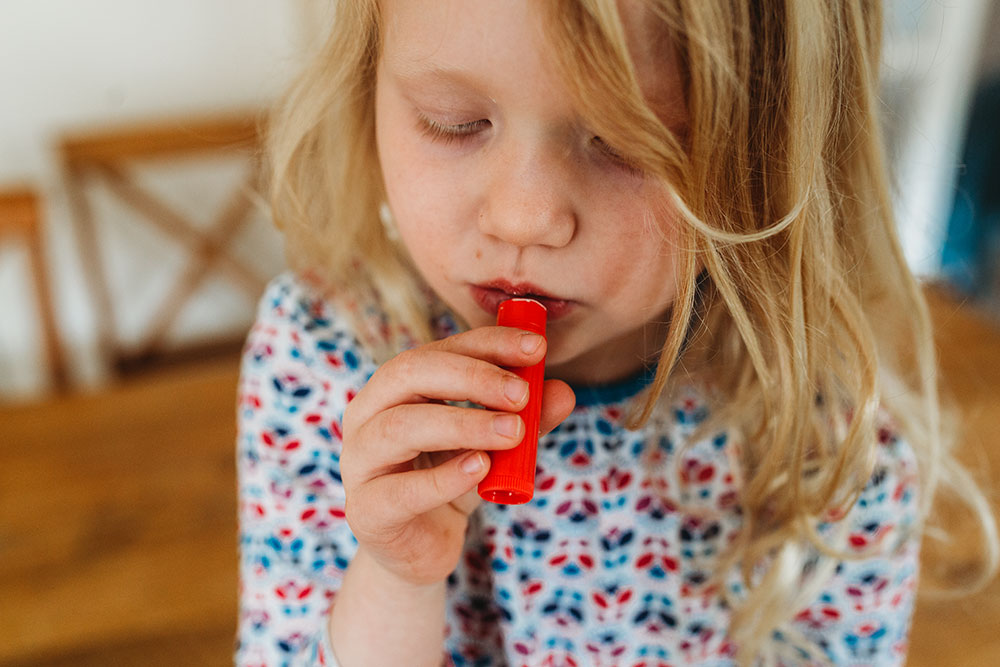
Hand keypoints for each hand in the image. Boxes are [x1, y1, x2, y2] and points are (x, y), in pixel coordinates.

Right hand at [340, 325, 575, 585]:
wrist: (419, 549)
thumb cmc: (449, 481)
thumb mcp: (491, 445)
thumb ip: (524, 419)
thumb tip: (563, 392)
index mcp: (395, 387)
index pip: (438, 349)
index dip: (487, 344)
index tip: (537, 349)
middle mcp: (367, 414)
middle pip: (410, 375)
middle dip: (472, 377)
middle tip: (522, 393)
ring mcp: (359, 462)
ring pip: (400, 427)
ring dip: (463, 424)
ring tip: (513, 433)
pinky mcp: (367, 511)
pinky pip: (402, 491)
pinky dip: (445, 478)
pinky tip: (481, 469)